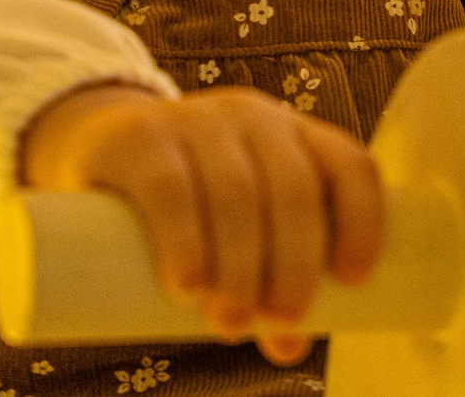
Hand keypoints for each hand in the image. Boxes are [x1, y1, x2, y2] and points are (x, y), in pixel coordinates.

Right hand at [19, 83, 384, 362]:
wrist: (101, 145)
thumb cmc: (191, 198)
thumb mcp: (238, 219)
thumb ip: (265, 272)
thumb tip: (289, 347)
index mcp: (294, 136)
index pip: (349, 165)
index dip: (363, 220)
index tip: (353, 282)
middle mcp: (255, 117)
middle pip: (293, 188)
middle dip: (296, 263)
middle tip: (282, 324)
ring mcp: (197, 119)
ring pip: (236, 191)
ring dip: (241, 266)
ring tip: (229, 324)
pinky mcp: (141, 136)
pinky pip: (170, 187)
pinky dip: (184, 239)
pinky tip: (186, 285)